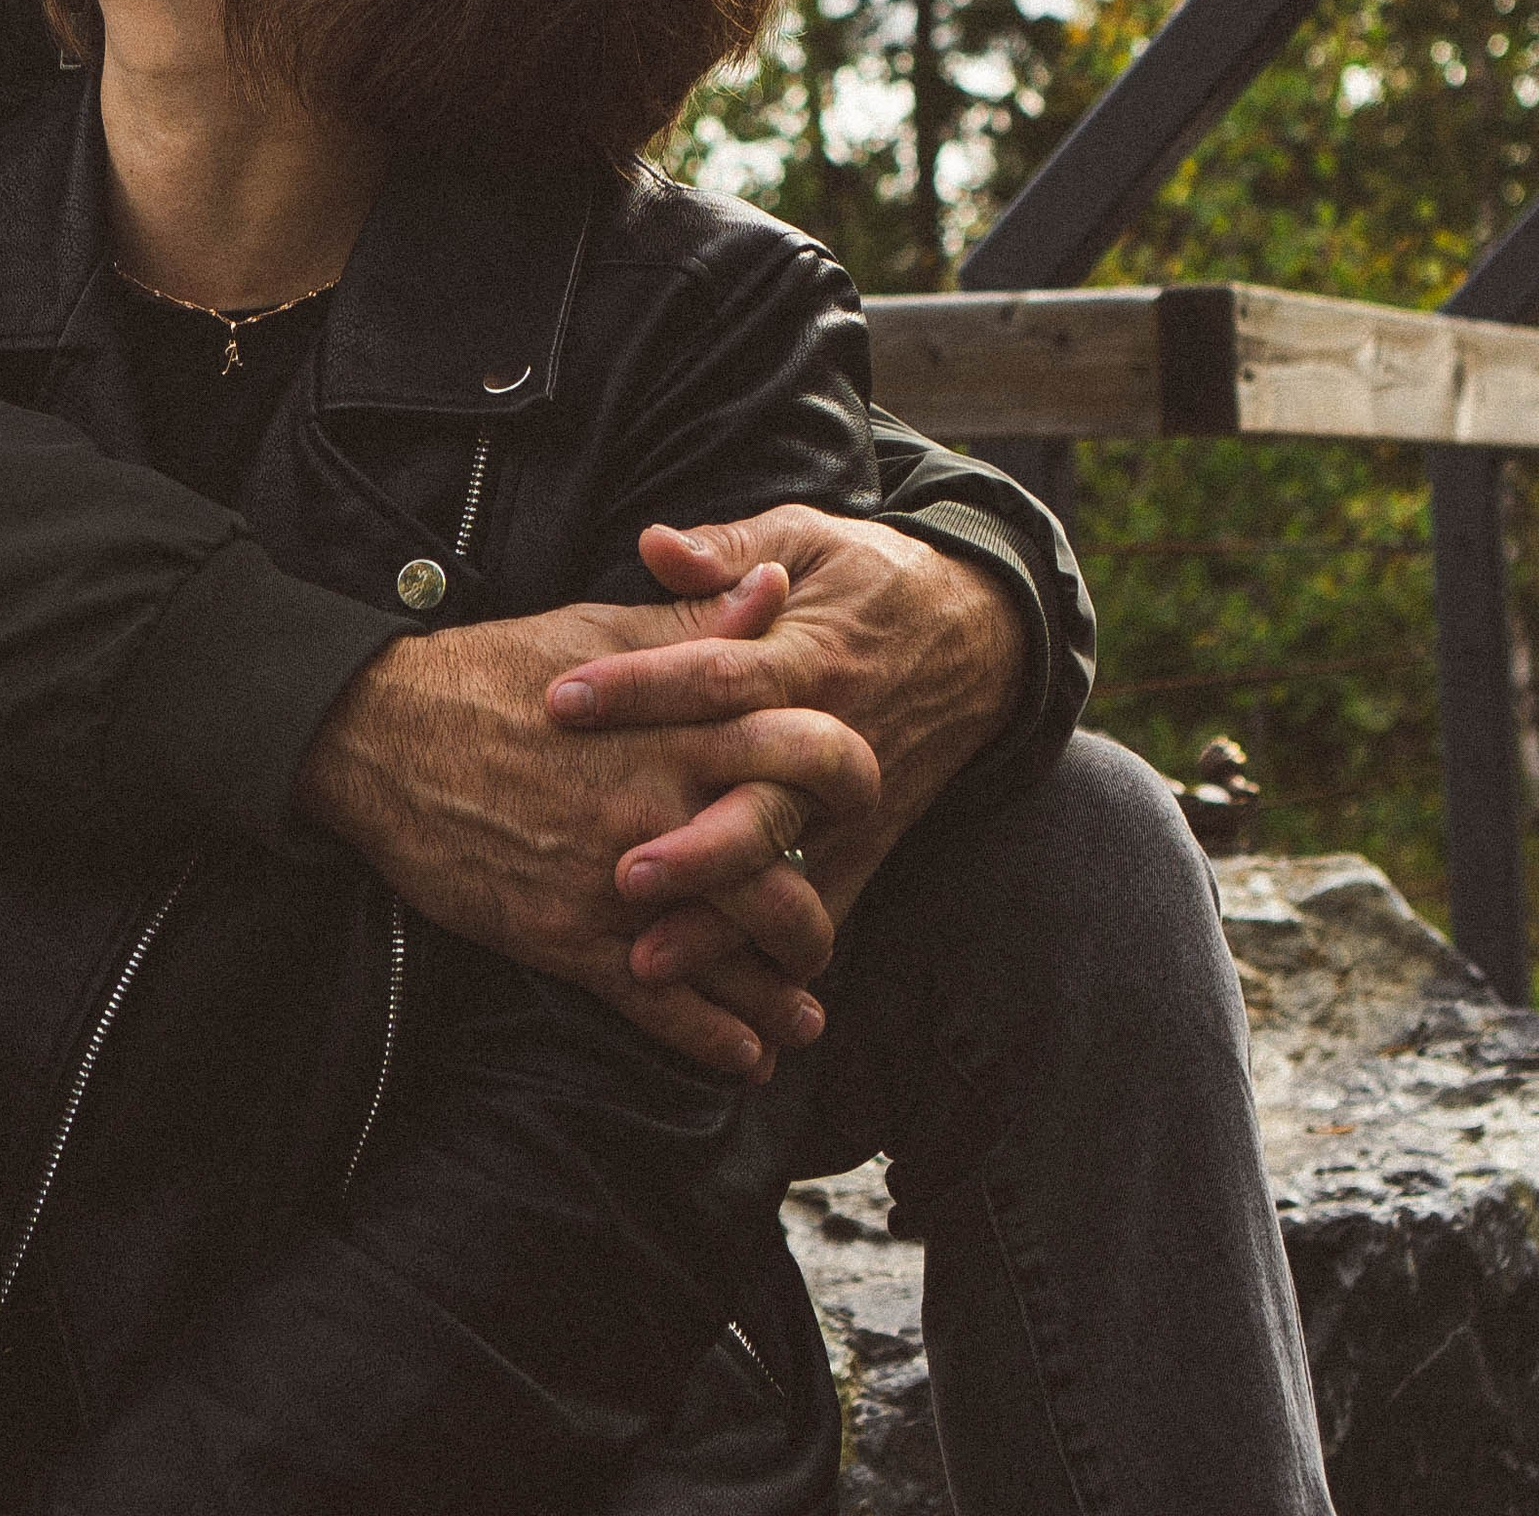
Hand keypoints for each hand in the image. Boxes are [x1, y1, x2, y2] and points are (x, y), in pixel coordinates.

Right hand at [291, 597, 879, 1079]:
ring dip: (781, 992)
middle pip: (785, 870)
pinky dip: (713, 1041)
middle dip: (819, 911)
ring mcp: (619, 877)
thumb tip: (779, 585)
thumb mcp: (601, 630)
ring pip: (734, 950)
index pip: (806, 748)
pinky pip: (662, 1005)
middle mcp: (662, 803)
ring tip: (805, 1015)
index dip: (851, 773)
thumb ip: (696, 619)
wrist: (385, 735)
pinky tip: (746, 1060)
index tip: (863, 795)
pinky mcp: (571, 937)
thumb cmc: (495, 671)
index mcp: (679, 722)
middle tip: (825, 930)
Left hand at [547, 509, 1027, 988]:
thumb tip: (653, 544)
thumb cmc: (866, 579)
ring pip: (783, 873)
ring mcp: (850, 805)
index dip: (638, 686)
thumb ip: (728, 549)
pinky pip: (817, 910)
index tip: (561, 700)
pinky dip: (766, 959)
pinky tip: (709, 1002)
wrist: (977, 640)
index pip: (715, 673)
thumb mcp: (804, 537)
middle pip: (760, 799)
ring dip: (717, 923)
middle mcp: (830, 738)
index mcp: (804, 653)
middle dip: (692, 845)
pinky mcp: (863, 847)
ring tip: (641, 959)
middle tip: (619, 872)